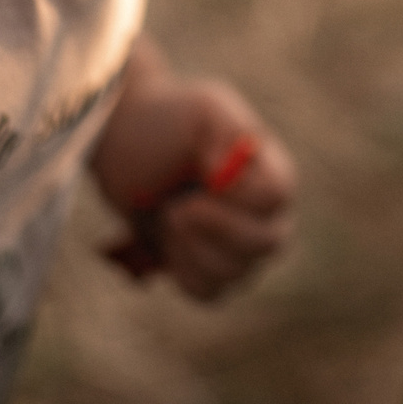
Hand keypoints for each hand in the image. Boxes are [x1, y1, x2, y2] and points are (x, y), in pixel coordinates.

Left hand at [90, 75, 293, 301]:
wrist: (126, 146)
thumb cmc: (167, 122)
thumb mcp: (200, 111)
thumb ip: (225, 133)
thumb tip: (227, 178)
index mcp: (271, 170)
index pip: (276, 197)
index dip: (236, 197)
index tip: (200, 180)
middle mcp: (266, 212)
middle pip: (267, 243)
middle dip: (214, 230)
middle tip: (175, 208)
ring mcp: (241, 248)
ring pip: (235, 273)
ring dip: (189, 248)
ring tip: (168, 215)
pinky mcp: (212, 272)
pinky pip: (209, 293)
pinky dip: (182, 270)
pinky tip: (167, 241)